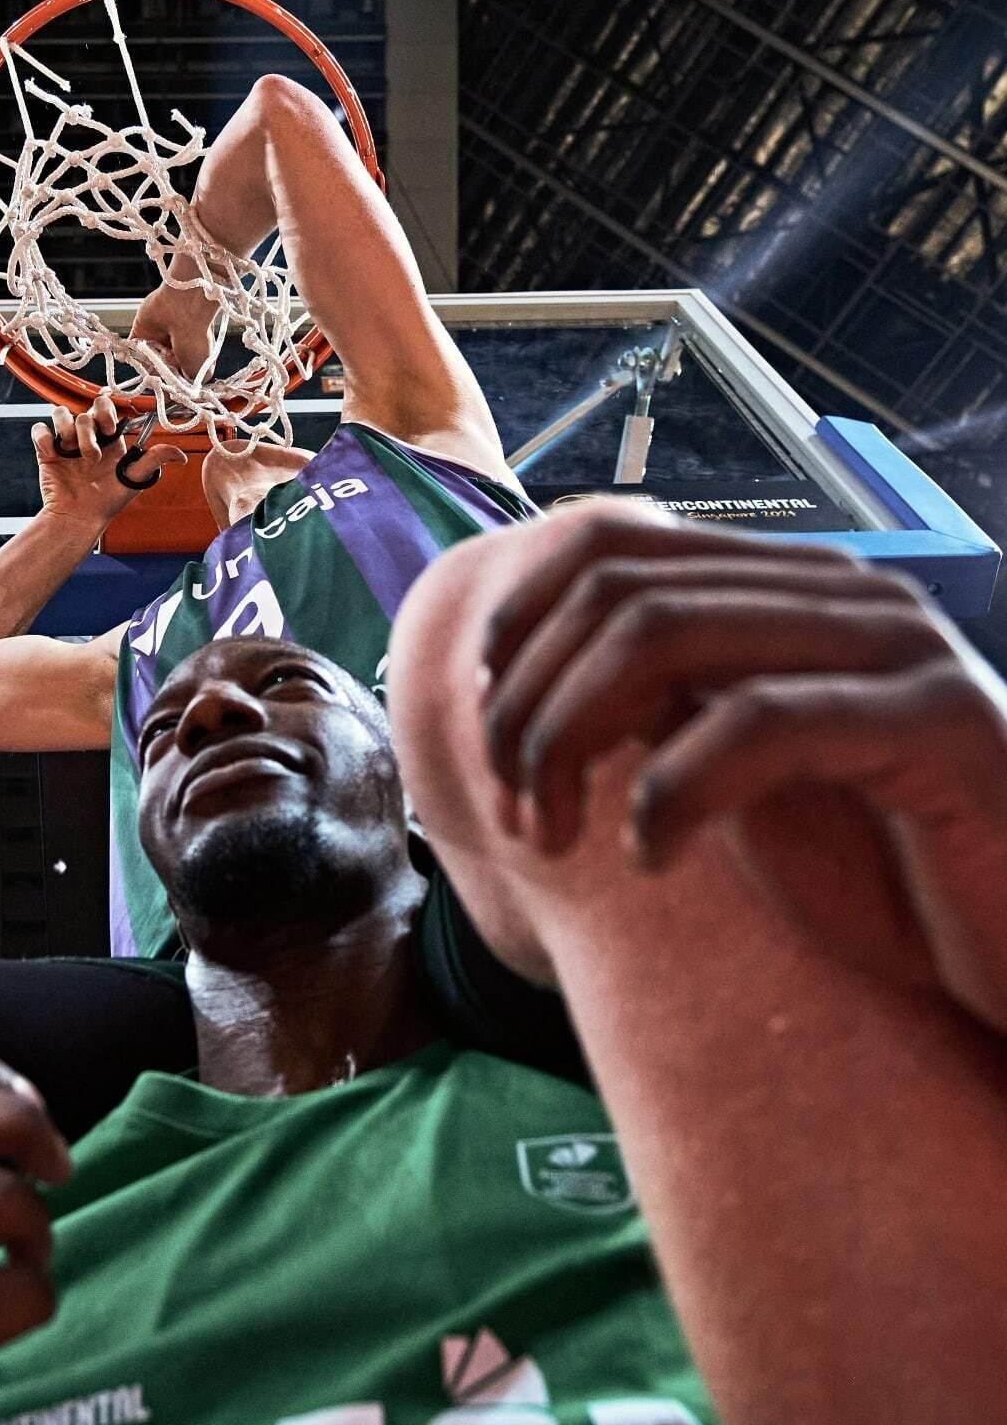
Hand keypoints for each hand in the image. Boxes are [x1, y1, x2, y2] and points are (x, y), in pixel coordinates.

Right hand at [30, 390, 184, 526]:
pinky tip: (54, 453)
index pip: (105, 405)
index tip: (110, 429)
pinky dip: (44, 437)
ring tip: (76, 455)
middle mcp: (87, 435)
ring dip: (69, 431)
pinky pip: (39, 430)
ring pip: (60, 413)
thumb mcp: (135, 478)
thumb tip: (180, 456)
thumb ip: (154, 461)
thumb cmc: (109, 500)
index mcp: (108, 437)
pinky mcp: (47, 451)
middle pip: (84, 410)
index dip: (106, 410)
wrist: (81, 518)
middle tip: (94, 451)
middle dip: (89, 427)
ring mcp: (66, 442)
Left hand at [129, 263, 227, 381]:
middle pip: (157, 373)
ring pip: (144, 363)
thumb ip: (187, 386)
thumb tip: (177, 392)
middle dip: (157, 375)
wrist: (183, 308)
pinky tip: (133, 357)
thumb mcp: (200, 373)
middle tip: (159, 373)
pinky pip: (129, 350)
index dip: (169, 386)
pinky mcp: (140, 332)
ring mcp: (155, 342)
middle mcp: (172, 352)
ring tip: (152, 359)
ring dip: (145, 364)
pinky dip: (128, 355)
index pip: (174, 381)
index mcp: (189, 360)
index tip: (167, 389)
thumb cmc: (196, 337)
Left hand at [478, 504, 1006, 1029]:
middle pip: (618, 588)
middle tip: (516, 810)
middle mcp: (847, 594)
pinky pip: (760, 721)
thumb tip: (531, 683)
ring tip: (559, 834)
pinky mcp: (940, 725)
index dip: (518, 627)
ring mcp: (900, 649)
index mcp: (796, 591)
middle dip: (532, 701)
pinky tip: (652, 856)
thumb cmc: (896, 880)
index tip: (484, 730)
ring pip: (665, 634)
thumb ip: (673, 709)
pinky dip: (673, 789)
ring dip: (574, 738)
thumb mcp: (754, 782)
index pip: (611, 545)